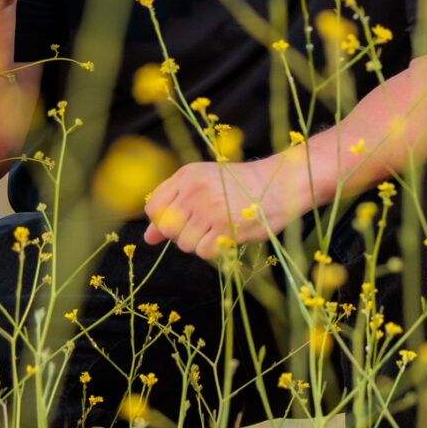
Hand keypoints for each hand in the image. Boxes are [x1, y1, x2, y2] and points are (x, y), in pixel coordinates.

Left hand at [143, 154, 304, 260]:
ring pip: (184, 243)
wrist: (278, 184)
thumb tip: (148, 237)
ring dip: (199, 243)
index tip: (181, 220)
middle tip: (205, 224)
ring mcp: (211, 210)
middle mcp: (195, 190)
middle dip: (182, 233)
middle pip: (168, 229)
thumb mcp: (202, 185)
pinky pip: (204, 252)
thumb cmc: (238, 186)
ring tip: (218, 228)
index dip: (163, 221)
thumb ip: (172, 207)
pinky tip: (226, 236)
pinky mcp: (227, 228)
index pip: (154, 208)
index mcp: (186, 175)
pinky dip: (214, 250)